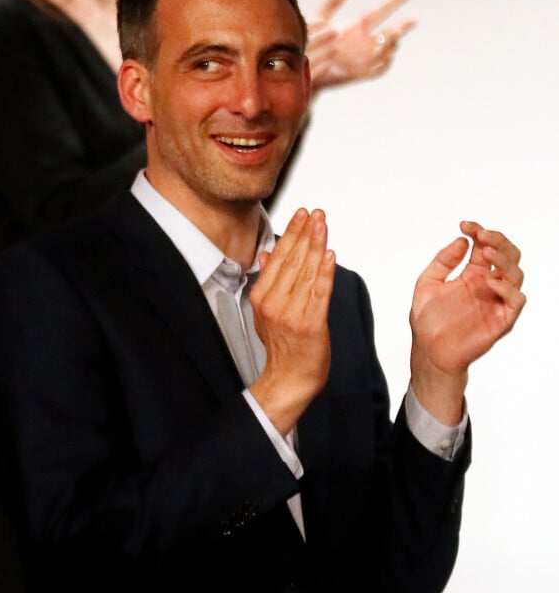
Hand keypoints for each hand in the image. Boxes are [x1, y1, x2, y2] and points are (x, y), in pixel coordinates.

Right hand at [250, 208, 335, 435]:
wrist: (289, 379)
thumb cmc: (282, 347)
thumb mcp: (265, 312)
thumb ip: (267, 280)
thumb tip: (266, 254)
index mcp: (262, 297)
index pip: (278, 258)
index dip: (291, 233)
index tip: (301, 215)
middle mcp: (275, 303)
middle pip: (292, 260)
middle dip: (305, 233)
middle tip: (315, 213)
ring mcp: (292, 313)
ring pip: (306, 272)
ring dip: (316, 245)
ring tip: (322, 225)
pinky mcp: (311, 324)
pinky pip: (320, 292)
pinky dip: (325, 272)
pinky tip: (329, 255)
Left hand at [307, 0, 415, 90]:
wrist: (302, 69)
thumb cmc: (308, 43)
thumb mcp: (318, 19)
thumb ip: (330, 3)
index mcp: (356, 26)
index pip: (379, 11)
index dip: (393, 2)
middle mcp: (363, 42)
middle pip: (389, 32)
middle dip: (402, 26)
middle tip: (414, 19)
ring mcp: (362, 58)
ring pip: (386, 50)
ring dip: (392, 44)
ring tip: (393, 37)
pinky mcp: (359, 73)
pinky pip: (378, 70)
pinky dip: (386, 64)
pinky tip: (389, 56)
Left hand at [409, 222, 525, 424]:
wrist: (429, 351)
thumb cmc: (428, 321)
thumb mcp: (427, 284)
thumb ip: (443, 261)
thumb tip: (462, 241)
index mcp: (472, 274)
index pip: (484, 246)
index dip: (478, 231)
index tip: (465, 225)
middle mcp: (487, 284)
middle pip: (507, 255)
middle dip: (497, 240)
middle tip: (481, 235)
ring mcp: (496, 301)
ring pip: (516, 273)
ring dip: (504, 259)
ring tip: (486, 253)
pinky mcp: (502, 319)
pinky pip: (515, 300)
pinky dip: (507, 287)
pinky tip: (490, 281)